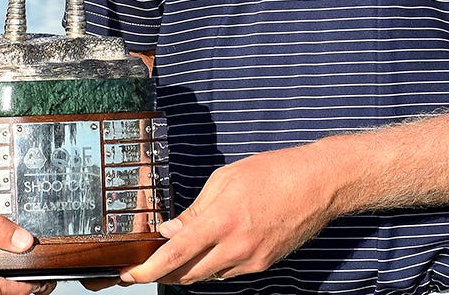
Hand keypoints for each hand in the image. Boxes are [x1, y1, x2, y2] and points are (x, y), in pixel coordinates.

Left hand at [119, 144, 333, 285]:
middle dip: (163, 274)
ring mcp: (251, 260)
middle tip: (146, 266)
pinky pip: (228, 273)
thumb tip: (169, 231)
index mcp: (221, 221)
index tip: (130, 274)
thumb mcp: (225, 179)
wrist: (319, 184)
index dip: (148, 269)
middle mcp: (235, 247)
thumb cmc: (273, 172)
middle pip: (187, 275)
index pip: (176, 255)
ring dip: (188, 270)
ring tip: (177, 254)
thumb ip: (194, 210)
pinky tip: (211, 249)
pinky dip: (213, 265)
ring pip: (207, 276)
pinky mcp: (264, 265)